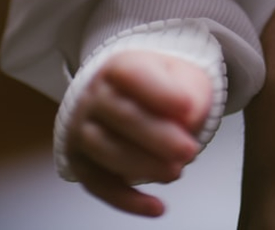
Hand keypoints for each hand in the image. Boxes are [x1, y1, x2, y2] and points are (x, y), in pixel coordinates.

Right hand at [62, 50, 212, 216]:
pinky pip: (100, 186)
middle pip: (121, 117)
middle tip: (188, 149)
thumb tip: (187, 119)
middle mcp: (94, 97)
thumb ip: (191, 96)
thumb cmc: (164, 89)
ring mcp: (83, 131)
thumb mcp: (186, 80)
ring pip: (106, 151)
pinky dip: (128, 201)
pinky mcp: (83, 164)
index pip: (132, 75)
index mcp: (120, 68)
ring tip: (176, 172)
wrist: (137, 99)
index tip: (187, 107)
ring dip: (143, 166)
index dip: (159, 93)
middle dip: (157, 137)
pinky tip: (156, 208)